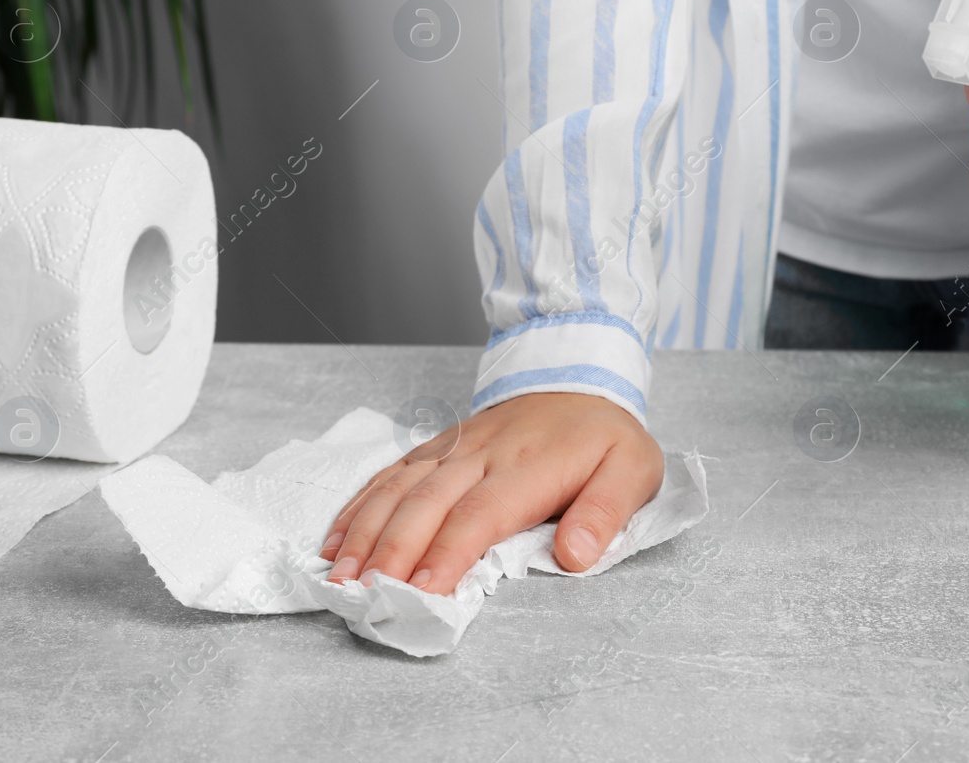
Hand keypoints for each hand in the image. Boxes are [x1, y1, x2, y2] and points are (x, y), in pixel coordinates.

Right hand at [320, 391, 664, 595]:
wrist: (578, 373)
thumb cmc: (603, 435)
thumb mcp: (633, 469)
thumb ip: (606, 512)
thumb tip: (576, 556)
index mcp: (529, 466)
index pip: (480, 514)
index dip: (448, 554)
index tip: (423, 592)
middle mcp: (481, 455)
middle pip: (426, 504)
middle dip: (391, 551)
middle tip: (363, 595)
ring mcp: (452, 448)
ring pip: (398, 489)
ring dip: (364, 532)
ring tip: (338, 576)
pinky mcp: (436, 447)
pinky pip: (390, 475)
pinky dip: (359, 506)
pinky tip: (335, 538)